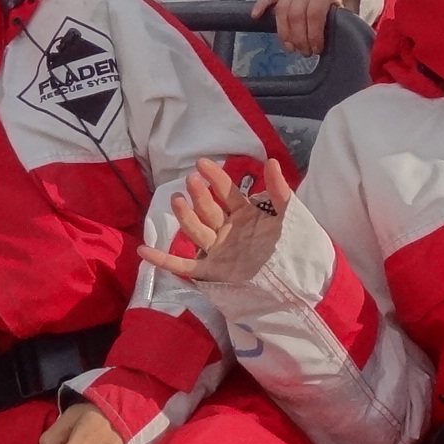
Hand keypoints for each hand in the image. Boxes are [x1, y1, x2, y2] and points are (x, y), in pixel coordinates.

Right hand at [139, 160, 294, 286]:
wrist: (300, 282)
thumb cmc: (296, 245)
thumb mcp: (290, 215)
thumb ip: (280, 190)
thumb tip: (270, 161)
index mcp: (245, 215)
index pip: (226, 192)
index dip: (215, 178)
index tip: (202, 163)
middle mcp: (227, 230)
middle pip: (209, 210)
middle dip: (200, 195)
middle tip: (191, 180)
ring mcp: (218, 251)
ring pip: (196, 231)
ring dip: (185, 217)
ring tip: (177, 200)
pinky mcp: (211, 273)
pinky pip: (184, 266)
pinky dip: (164, 260)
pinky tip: (144, 250)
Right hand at [250, 0, 355, 54]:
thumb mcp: (345, 4)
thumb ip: (341, 19)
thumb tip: (338, 41)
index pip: (314, 13)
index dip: (314, 34)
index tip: (316, 49)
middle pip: (296, 13)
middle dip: (299, 37)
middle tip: (304, 52)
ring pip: (282, 9)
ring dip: (284, 32)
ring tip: (290, 48)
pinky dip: (260, 5)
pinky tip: (255, 17)